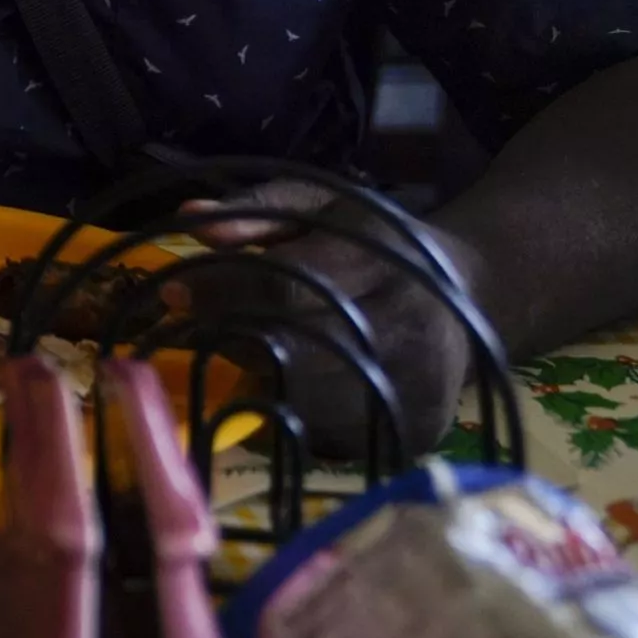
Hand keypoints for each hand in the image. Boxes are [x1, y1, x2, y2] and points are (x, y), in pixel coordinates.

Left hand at [179, 179, 483, 457]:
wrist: (465, 291)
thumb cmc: (370, 240)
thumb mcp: (319, 203)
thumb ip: (255, 210)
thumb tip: (188, 221)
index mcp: (385, 257)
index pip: (287, 284)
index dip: (222, 291)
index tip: (173, 293)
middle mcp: (410, 326)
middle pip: (293, 348)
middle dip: (234, 337)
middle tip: (201, 327)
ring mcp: (421, 387)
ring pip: (307, 399)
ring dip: (260, 378)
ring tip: (250, 349)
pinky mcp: (420, 431)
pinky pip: (332, 434)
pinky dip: (297, 410)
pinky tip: (293, 382)